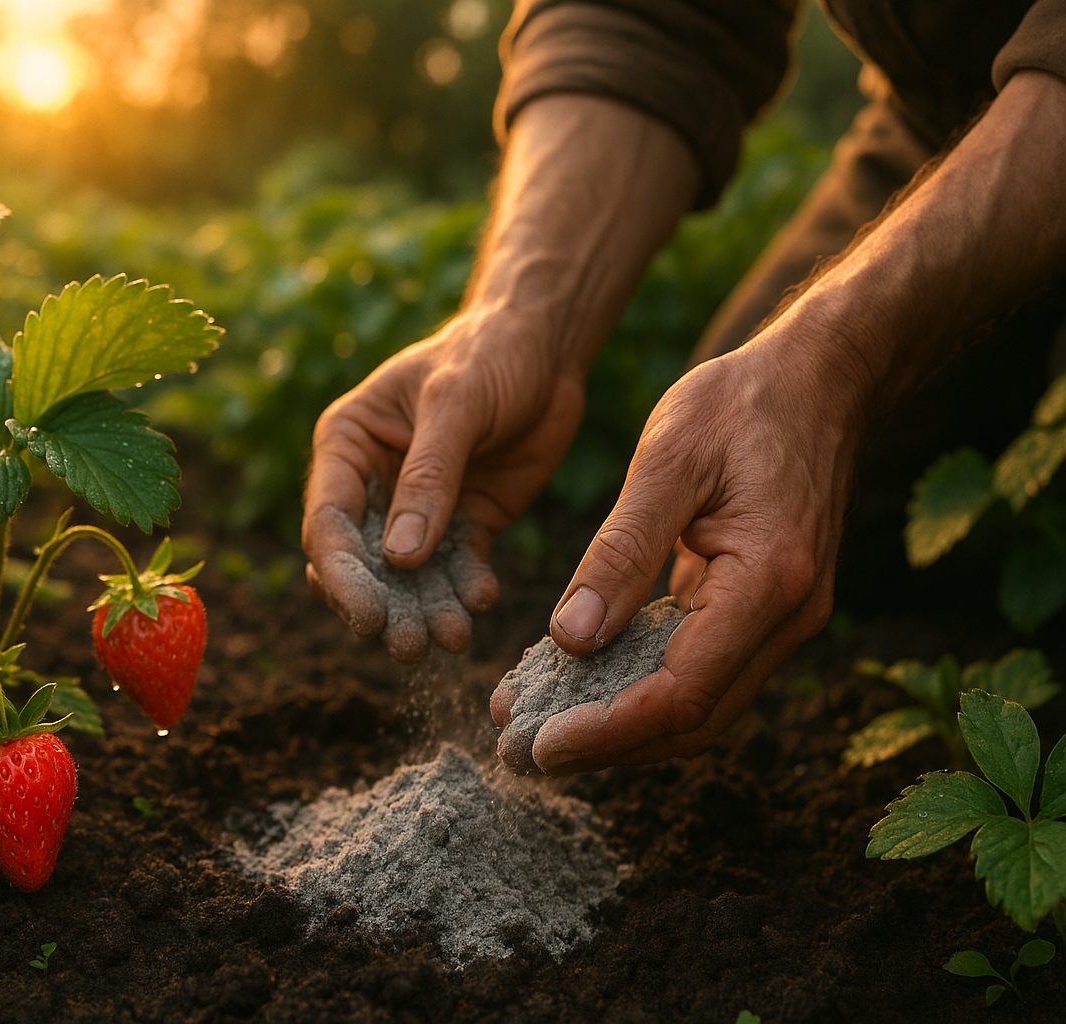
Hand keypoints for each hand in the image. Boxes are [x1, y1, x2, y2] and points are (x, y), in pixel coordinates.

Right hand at [303, 303, 585, 659]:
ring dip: (425, 611)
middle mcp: (373, 484)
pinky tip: (482, 600)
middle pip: (363, 563)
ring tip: (453, 640)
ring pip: (410, 579)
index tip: (368, 616)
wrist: (546, 347)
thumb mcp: (456, 404)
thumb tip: (400, 557)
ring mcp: (419, 509)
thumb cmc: (488, 354)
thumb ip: (430, 477)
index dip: (343, 575)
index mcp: (348, 445)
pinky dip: (466, 590)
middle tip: (410, 647)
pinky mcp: (465, 524)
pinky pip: (458, 570)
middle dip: (384, 607)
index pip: (328, 522)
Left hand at [496, 331, 865, 773]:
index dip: (608, 730)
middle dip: (604, 744)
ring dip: (617, 725)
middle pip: (690, 719)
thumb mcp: (667, 460)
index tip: (539, 745)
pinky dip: (637, 686)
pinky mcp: (761, 609)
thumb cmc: (742, 403)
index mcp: (768, 582)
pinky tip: (576, 682)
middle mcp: (787, 616)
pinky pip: (697, 668)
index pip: (681, 692)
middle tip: (519, 751)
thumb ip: (620, 551)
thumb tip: (569, 638)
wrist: (819, 378)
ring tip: (534, 726)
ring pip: (696, 705)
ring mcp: (781, 618)